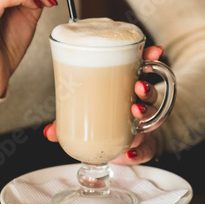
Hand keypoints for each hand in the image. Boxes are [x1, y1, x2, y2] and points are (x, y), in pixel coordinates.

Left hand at [43, 45, 163, 164]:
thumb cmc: (100, 127)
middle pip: (150, 94)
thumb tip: (49, 131)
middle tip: (138, 86)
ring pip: (151, 116)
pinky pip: (146, 149)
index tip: (155, 50)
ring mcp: (143, 127)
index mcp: (126, 92)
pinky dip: (139, 152)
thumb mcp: (82, 119)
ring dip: (145, 111)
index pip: (141, 72)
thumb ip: (65, 123)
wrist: (110, 152)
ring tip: (135, 111)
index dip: (150, 59)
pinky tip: (130, 153)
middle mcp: (138, 106)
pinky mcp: (143, 147)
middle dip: (147, 88)